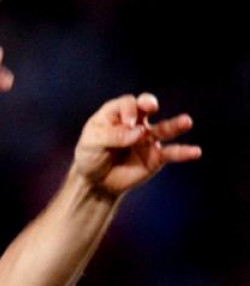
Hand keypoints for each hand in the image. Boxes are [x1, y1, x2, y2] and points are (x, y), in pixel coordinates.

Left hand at [73, 92, 201, 196]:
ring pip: (164, 128)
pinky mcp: (155, 156)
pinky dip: (183, 152)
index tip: (126, 124)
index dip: (128, 111)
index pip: (127, 103)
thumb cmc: (89, 157)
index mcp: (115, 114)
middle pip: (146, 107)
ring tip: (187, 121)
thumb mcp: (92, 143)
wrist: (95, 182)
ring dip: (175, 125)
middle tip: (151, 107)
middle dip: (148, 104)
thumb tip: (140, 132)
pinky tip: (195, 152)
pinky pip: (171, 153)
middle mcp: (134, 122)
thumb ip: (114, 136)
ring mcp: (147, 139)